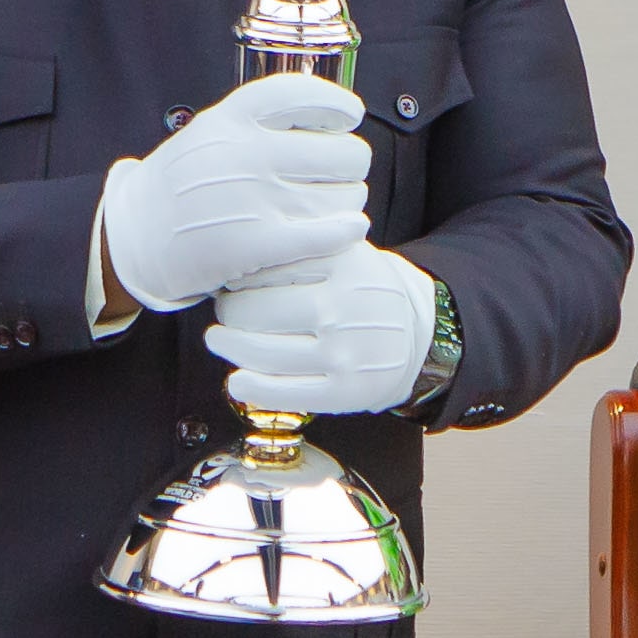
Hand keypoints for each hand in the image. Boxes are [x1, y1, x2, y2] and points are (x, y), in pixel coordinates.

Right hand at [94, 72, 369, 314]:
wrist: (134, 238)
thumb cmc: (182, 185)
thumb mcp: (210, 133)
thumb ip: (257, 121)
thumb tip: (325, 110)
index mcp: (231, 118)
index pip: (301, 94)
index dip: (335, 103)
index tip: (351, 115)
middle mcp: (244, 152)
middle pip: (339, 152)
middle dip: (351, 164)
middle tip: (343, 174)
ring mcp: (251, 198)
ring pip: (340, 197)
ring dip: (349, 202)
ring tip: (336, 206)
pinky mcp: (255, 244)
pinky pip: (324, 234)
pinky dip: (346, 231)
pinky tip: (352, 229)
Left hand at [204, 242, 438, 418]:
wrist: (418, 334)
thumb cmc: (364, 289)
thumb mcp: (345, 250)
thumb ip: (301, 245)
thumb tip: (235, 250)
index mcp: (342, 264)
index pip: (267, 268)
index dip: (239, 277)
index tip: (232, 280)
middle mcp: (343, 307)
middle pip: (257, 311)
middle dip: (230, 313)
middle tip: (225, 311)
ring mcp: (345, 352)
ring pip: (263, 353)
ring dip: (230, 347)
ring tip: (220, 340)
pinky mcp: (345, 392)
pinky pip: (283, 393)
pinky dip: (251, 387)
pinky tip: (237, 381)